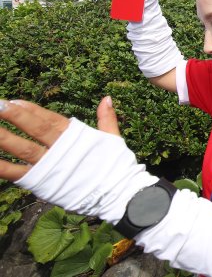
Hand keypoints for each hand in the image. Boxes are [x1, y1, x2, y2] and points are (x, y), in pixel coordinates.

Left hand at [0, 97, 119, 181]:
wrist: (119, 196)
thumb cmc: (117, 167)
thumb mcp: (113, 139)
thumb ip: (106, 118)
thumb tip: (106, 98)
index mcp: (77, 136)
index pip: (49, 119)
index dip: (31, 110)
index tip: (13, 101)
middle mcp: (61, 149)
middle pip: (34, 129)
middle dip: (14, 116)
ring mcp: (51, 167)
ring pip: (23, 149)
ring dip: (4, 138)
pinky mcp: (43, 184)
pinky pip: (17, 174)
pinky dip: (1, 167)